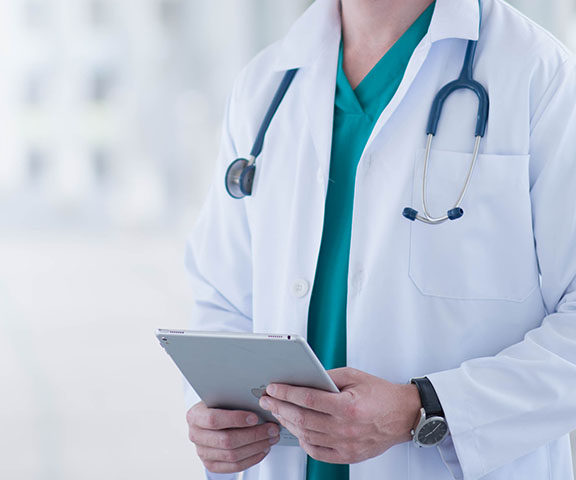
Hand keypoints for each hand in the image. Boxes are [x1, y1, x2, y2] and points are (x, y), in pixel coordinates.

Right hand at [186, 402, 279, 472]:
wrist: (208, 420)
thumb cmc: (219, 405)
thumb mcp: (221, 398)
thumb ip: (234, 399)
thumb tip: (261, 402)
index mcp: (195, 416)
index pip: (214, 419)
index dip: (235, 419)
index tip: (255, 417)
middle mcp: (195, 435)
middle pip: (226, 440)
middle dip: (253, 435)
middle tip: (271, 428)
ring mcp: (202, 452)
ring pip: (232, 455)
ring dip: (256, 447)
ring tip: (271, 438)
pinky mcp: (211, 465)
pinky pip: (234, 466)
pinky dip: (252, 458)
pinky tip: (263, 449)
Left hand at [258, 367, 420, 463]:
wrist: (403, 416)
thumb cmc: (381, 394)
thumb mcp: (354, 376)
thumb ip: (327, 377)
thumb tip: (303, 378)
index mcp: (348, 406)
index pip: (307, 399)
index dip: (286, 392)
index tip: (273, 388)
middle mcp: (346, 428)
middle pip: (302, 419)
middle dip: (280, 407)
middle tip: (268, 400)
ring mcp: (346, 445)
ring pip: (306, 436)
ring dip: (288, 423)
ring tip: (279, 411)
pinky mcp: (348, 456)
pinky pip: (317, 452)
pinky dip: (303, 441)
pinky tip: (297, 430)